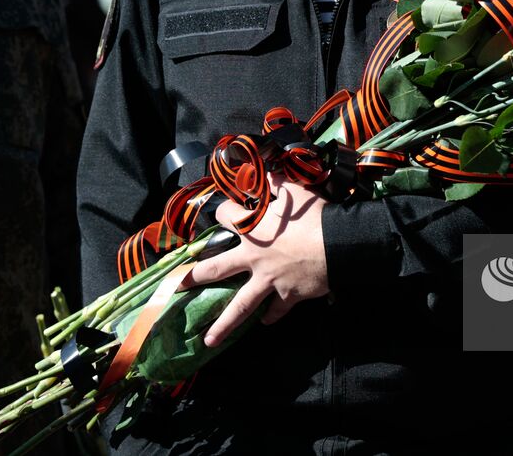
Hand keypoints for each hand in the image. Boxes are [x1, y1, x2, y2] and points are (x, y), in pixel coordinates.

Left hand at [183, 174, 328, 346]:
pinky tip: (264, 322)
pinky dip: (270, 317)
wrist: (336, 245)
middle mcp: (253, 258)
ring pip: (239, 306)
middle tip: (177, 287)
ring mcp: (268, 281)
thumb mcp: (295, 191)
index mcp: (251, 229)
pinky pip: (275, 311)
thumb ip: (277, 183)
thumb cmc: (314, 215)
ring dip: (222, 325)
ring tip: (207, 340)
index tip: (223, 213)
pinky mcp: (286, 296)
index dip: (223, 212)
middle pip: (216, 269)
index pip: (224, 217)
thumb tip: (267, 172)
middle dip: (194, 277)